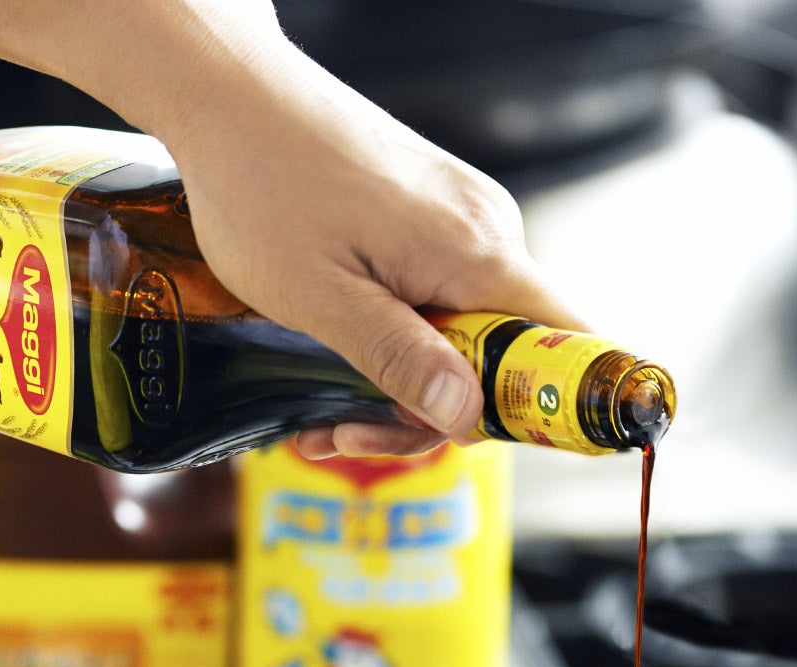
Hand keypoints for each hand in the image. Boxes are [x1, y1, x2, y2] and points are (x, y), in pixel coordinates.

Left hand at [0, 0, 586, 457]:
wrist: (229, 97)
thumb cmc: (263, 188)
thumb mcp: (322, 298)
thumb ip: (400, 358)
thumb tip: (467, 417)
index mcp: (476, 254)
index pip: (567, 345)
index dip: (538, 407)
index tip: (469, 440)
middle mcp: (486, 233)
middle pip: (503, 357)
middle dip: (428, 414)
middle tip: (346, 435)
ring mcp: (459, 222)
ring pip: (462, 335)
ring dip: (399, 386)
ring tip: (322, 418)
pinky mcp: (431, 218)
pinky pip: (437, 299)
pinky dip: (394, 341)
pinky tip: (335, 361)